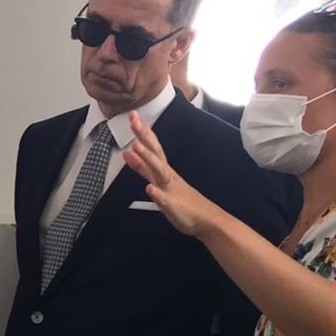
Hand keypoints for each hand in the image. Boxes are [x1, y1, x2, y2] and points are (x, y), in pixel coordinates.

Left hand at [121, 111, 225, 238]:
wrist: (207, 220)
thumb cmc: (182, 201)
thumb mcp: (157, 181)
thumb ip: (142, 168)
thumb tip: (128, 152)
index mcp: (163, 170)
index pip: (152, 147)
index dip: (142, 132)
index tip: (133, 116)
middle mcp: (167, 176)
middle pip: (155, 151)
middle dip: (143, 135)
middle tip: (134, 118)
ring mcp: (171, 190)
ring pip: (159, 172)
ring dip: (148, 159)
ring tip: (136, 147)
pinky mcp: (174, 206)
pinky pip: (165, 200)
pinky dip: (158, 194)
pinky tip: (150, 188)